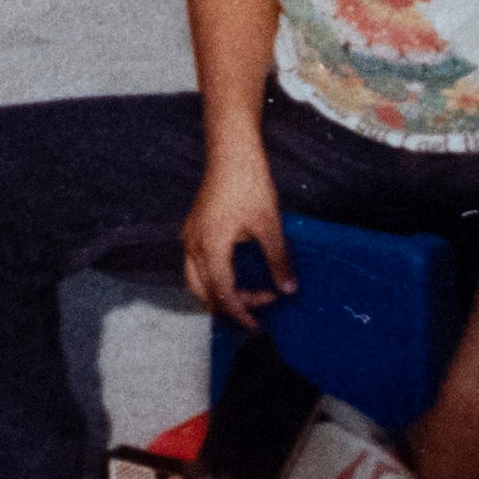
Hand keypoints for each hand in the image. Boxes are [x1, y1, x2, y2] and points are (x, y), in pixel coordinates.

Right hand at [181, 161, 291, 326]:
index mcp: (210, 247)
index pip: (222, 293)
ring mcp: (190, 235)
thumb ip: (278, 260)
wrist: (231, 152)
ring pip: (195, 279)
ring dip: (217, 293)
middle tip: (254, 315)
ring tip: (244, 299)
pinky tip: (233, 275)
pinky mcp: (193, 228)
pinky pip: (195, 264)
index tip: (259, 325)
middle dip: (226, 307)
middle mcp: (193, 245)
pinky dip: (211, 278)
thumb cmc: (249, 185)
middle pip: (202, 291)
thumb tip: (289, 290)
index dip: (241, 312)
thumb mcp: (269, 225)